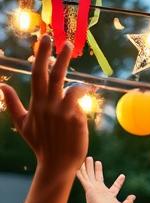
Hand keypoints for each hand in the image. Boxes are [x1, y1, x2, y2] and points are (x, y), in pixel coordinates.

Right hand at [0, 34, 88, 175]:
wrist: (57, 164)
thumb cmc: (41, 144)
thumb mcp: (23, 124)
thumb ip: (13, 104)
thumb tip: (2, 86)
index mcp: (36, 103)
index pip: (38, 72)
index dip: (42, 54)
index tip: (46, 38)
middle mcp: (48, 104)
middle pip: (53, 75)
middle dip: (58, 57)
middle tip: (65, 41)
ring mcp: (62, 112)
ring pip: (71, 88)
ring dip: (78, 81)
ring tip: (86, 84)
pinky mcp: (76, 119)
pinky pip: (81, 103)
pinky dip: (84, 96)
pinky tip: (88, 93)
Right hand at [77, 156, 134, 202]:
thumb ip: (129, 202)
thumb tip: (133, 196)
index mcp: (110, 195)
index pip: (115, 186)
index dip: (119, 181)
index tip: (123, 176)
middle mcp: (101, 191)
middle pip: (98, 177)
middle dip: (97, 169)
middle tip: (96, 161)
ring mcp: (94, 189)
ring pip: (90, 175)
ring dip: (88, 167)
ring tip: (88, 158)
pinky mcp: (89, 189)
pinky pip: (83, 178)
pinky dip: (80, 172)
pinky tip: (77, 166)